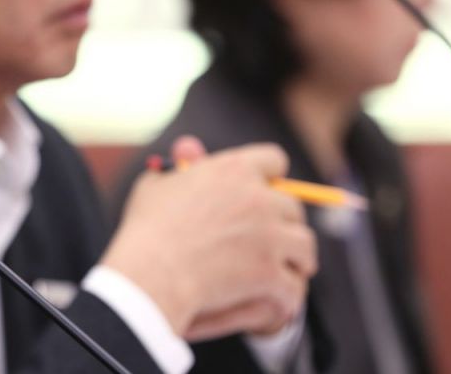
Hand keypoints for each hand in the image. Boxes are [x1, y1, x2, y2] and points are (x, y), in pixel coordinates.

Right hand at [101, 140, 316, 338]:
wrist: (150, 272)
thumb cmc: (146, 228)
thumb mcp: (155, 184)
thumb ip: (178, 166)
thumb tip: (189, 149)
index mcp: (233, 169)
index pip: (274, 160)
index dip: (271, 177)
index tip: (265, 191)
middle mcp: (258, 198)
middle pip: (293, 207)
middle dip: (285, 222)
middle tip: (274, 238)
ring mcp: (269, 236)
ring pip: (305, 245)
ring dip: (296, 258)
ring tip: (287, 269)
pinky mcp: (271, 273)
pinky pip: (294, 285)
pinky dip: (286, 296)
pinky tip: (277, 301)